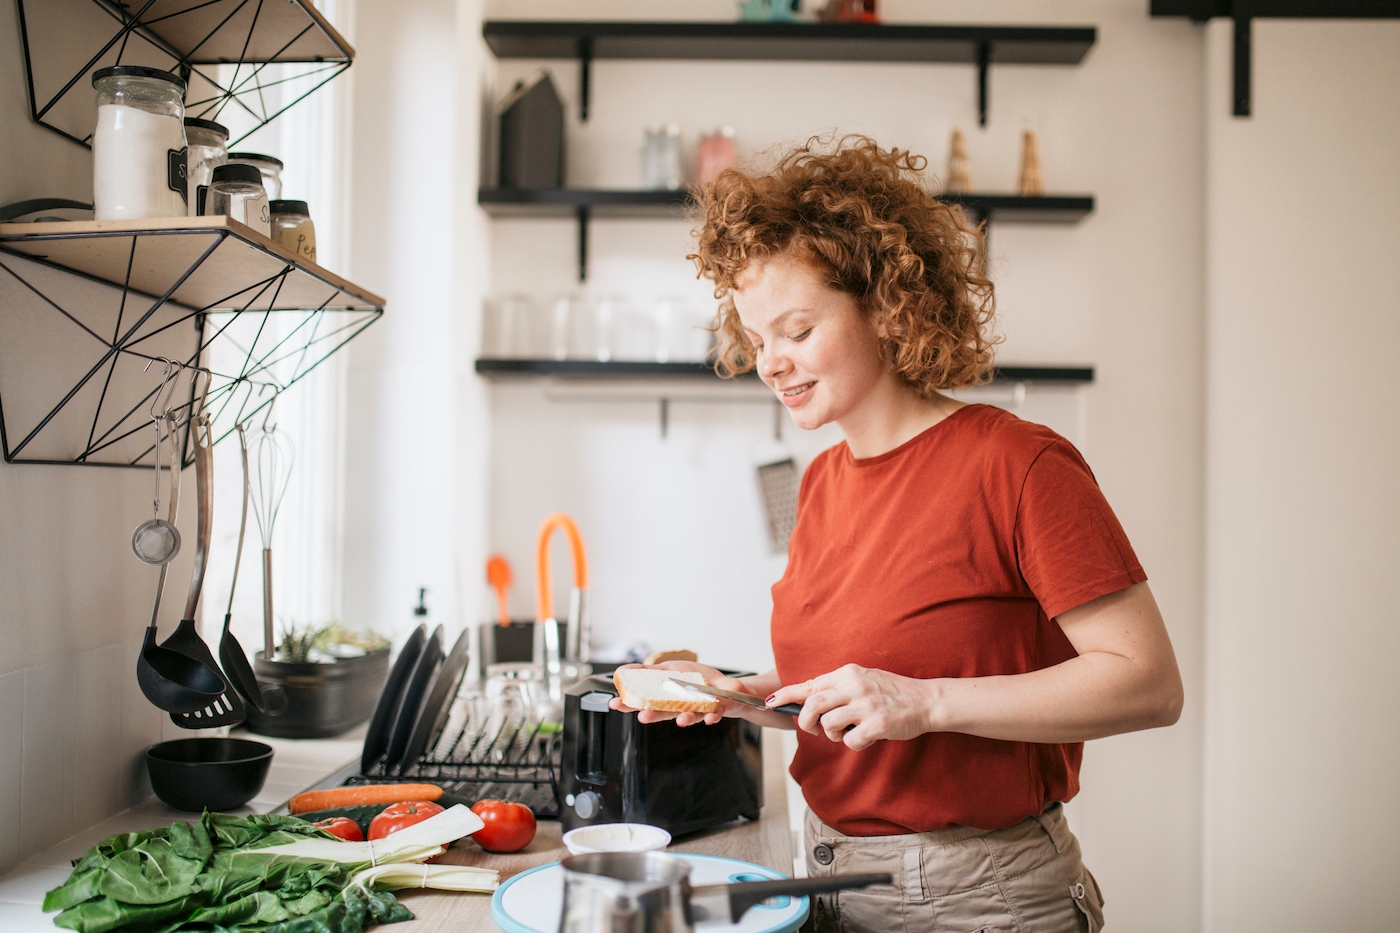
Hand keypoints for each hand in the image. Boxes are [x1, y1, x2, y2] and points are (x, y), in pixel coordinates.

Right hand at [607, 661, 752, 726]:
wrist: (727, 688)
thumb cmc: (699, 680)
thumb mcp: (672, 670)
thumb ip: (651, 672)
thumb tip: (625, 669)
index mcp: (668, 697)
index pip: (646, 702)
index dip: (631, 704)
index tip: (615, 704)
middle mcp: (680, 707)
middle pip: (665, 713)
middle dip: (653, 715)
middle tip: (642, 717)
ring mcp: (699, 710)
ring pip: (690, 716)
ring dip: (685, 719)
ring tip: (681, 721)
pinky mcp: (717, 710)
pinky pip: (714, 714)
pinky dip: (712, 716)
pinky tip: (710, 717)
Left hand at [768, 664, 935, 750]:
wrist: (926, 700)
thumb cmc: (892, 693)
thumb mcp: (863, 680)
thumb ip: (838, 688)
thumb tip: (808, 700)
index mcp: (848, 673)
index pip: (809, 684)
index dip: (785, 695)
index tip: (769, 703)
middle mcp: (854, 686)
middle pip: (813, 705)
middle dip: (806, 722)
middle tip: (813, 729)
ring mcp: (866, 704)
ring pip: (829, 725)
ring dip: (833, 735)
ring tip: (848, 732)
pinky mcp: (877, 723)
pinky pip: (851, 741)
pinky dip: (854, 744)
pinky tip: (866, 738)